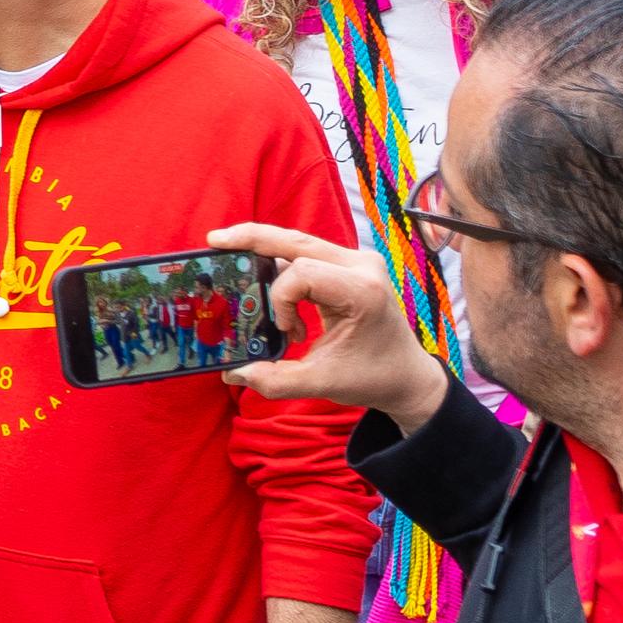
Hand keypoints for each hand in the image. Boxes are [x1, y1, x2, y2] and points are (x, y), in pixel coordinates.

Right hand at [209, 222, 449, 428]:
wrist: (407, 375)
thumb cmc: (373, 376)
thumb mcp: (323, 383)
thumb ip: (275, 380)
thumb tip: (233, 372)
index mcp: (362, 290)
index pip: (303, 273)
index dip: (281, 300)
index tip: (288, 333)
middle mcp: (361, 266)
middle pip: (296, 240)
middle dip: (252, 239)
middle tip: (215, 241)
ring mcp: (357, 261)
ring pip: (298, 242)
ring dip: (264, 251)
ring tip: (229, 253)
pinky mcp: (349, 264)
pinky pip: (307, 253)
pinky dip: (280, 263)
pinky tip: (265, 281)